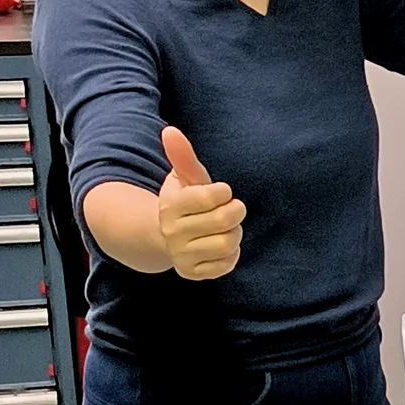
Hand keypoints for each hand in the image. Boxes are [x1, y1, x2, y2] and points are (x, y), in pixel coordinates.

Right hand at [158, 126, 244, 280]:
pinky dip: (231, 254)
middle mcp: (171, 232)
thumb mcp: (184, 177)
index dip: (223, 193)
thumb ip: (182, 156)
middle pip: (223, 221)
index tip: (222, 191)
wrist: (168, 235)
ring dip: (235, 233)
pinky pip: (226, 264)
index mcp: (170, 205)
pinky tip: (221, 244)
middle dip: (235, 212)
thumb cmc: (186, 201)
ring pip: (227, 244)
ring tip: (227, 227)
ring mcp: (181, 255)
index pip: (209, 197)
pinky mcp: (192, 273)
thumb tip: (170, 130)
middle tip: (233, 209)